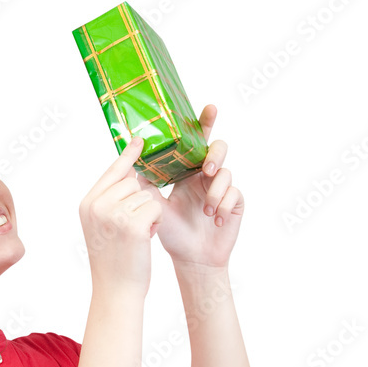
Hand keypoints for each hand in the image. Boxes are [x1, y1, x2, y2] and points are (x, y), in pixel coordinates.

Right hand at [80, 137, 162, 296]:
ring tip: (138, 236)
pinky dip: (156, 222)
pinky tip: (146, 238)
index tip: (140, 139)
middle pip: (133, 182)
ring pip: (147, 195)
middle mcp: (97, 205)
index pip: (112, 171)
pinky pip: (156, 207)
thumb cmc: (113, 261)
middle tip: (133, 227)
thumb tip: (130, 172)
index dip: (128, 155)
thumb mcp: (102, 226)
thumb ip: (109, 200)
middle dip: (141, 201)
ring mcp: (114, 214)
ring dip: (150, 213)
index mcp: (87, 203)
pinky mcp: (134, 224)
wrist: (116, 291)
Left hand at [137, 104, 243, 268]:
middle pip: (218, 149)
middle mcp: (205, 176)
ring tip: (206, 211)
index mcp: (187, 171)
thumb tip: (132, 162)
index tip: (209, 107)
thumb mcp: (155, 207)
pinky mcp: (235, 202)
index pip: (196, 142)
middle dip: (214, 154)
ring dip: (215, 191)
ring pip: (226, 172)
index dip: (204, 123)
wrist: (191, 259)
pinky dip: (224, 206)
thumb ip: (147, 184)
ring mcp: (222, 188)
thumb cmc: (173, 233)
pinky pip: (235, 193)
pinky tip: (216, 220)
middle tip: (204, 169)